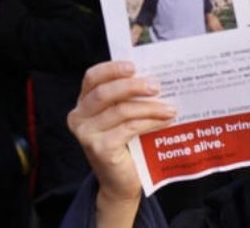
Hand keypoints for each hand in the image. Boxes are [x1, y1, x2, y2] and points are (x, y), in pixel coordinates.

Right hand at [68, 61, 176, 226]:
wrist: (120, 182)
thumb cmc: (125, 144)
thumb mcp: (121, 117)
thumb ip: (127, 98)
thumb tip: (154, 76)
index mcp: (83, 103)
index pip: (92, 77)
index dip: (111, 68)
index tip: (133, 66)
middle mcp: (79, 117)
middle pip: (105, 92)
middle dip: (132, 86)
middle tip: (156, 86)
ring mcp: (87, 134)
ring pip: (120, 111)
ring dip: (149, 107)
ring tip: (170, 108)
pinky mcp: (100, 149)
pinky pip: (128, 128)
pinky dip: (150, 122)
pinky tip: (165, 121)